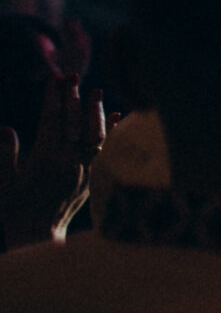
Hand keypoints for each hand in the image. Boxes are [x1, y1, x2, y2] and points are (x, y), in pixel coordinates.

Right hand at [0, 73, 103, 248]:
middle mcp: (69, 163)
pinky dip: (113, 132)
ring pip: (95, 135)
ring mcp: (85, 170)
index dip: (53, 98)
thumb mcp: (4, 183)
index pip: (51, 121)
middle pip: (74, 123)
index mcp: (44, 161)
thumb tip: (6, 129)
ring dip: (95, 112)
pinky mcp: (94, 178)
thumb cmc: (13, 210)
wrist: (37, 237)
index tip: (56, 79)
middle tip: (72, 75)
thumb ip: (5, 156)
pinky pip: (107, 151)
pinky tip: (117, 116)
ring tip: (96, 91)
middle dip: (73, 97)